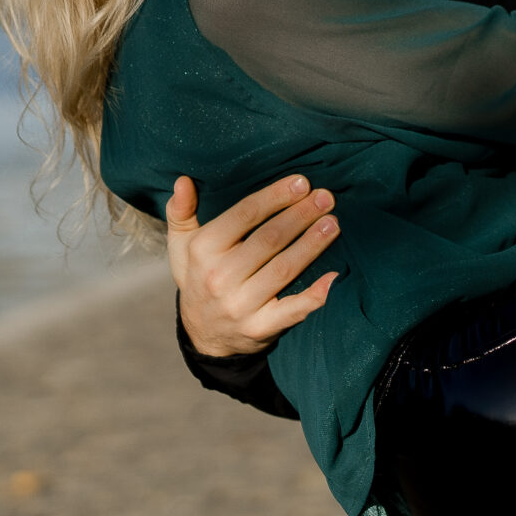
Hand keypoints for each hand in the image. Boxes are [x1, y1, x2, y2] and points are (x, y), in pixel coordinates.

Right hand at [165, 174, 338, 357]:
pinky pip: (291, 310)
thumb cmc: (198, 277)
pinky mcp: (259, 328)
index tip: (302, 182)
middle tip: (326, 198)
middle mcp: (219, 277)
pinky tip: (334, 276)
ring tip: (332, 224)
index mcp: (202, 250)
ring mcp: (240, 305)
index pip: (244, 215)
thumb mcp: (181, 244)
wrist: (203, 334)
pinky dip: (314, 296)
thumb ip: (181, 211)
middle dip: (301, 216)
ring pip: (284, 268)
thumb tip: (183, 181)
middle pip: (269, 239)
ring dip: (312, 244)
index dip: (275, 197)